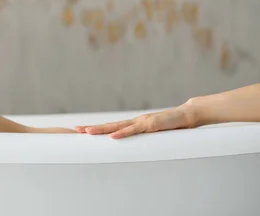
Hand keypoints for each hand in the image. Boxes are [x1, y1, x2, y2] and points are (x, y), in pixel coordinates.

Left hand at [75, 104, 196, 138]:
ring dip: (102, 130)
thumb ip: (146, 140)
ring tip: (88, 132)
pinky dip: (123, 133)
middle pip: (109, 126)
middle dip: (93, 128)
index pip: (112, 127)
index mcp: (134, 124)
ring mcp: (141, 122)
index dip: (98, 129)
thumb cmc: (172, 127)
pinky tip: (112, 137)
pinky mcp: (150, 125)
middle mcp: (134, 122)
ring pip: (117, 127)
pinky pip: (134, 130)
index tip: (83, 131)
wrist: (187, 116)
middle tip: (77, 130)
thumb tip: (137, 149)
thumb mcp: (156, 136)